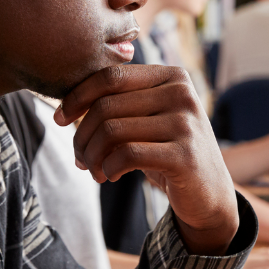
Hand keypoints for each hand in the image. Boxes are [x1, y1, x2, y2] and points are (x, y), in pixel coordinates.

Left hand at [58, 64, 238, 255]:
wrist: (209, 193)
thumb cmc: (168, 151)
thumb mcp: (150, 118)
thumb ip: (122, 100)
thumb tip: (66, 101)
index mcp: (172, 76)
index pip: (110, 76)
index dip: (77, 96)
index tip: (59, 118)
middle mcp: (182, 93)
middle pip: (106, 106)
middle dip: (82, 135)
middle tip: (80, 158)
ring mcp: (186, 123)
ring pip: (112, 131)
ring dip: (92, 155)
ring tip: (93, 170)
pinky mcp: (184, 155)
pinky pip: (127, 155)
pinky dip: (109, 168)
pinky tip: (110, 176)